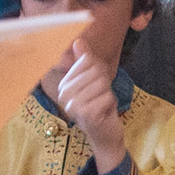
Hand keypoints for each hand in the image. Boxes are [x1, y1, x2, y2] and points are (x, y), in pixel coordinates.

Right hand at [58, 42, 128, 173]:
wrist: (105, 134)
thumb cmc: (99, 105)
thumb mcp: (92, 80)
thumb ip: (84, 61)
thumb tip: (78, 40)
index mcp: (63, 84)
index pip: (88, 61)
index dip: (99, 70)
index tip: (96, 84)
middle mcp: (64, 94)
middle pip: (96, 71)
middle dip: (105, 83)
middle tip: (100, 96)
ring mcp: (73, 105)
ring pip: (103, 83)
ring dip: (108, 94)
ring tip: (102, 104)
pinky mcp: (86, 114)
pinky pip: (107, 96)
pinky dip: (111, 103)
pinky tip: (104, 112)